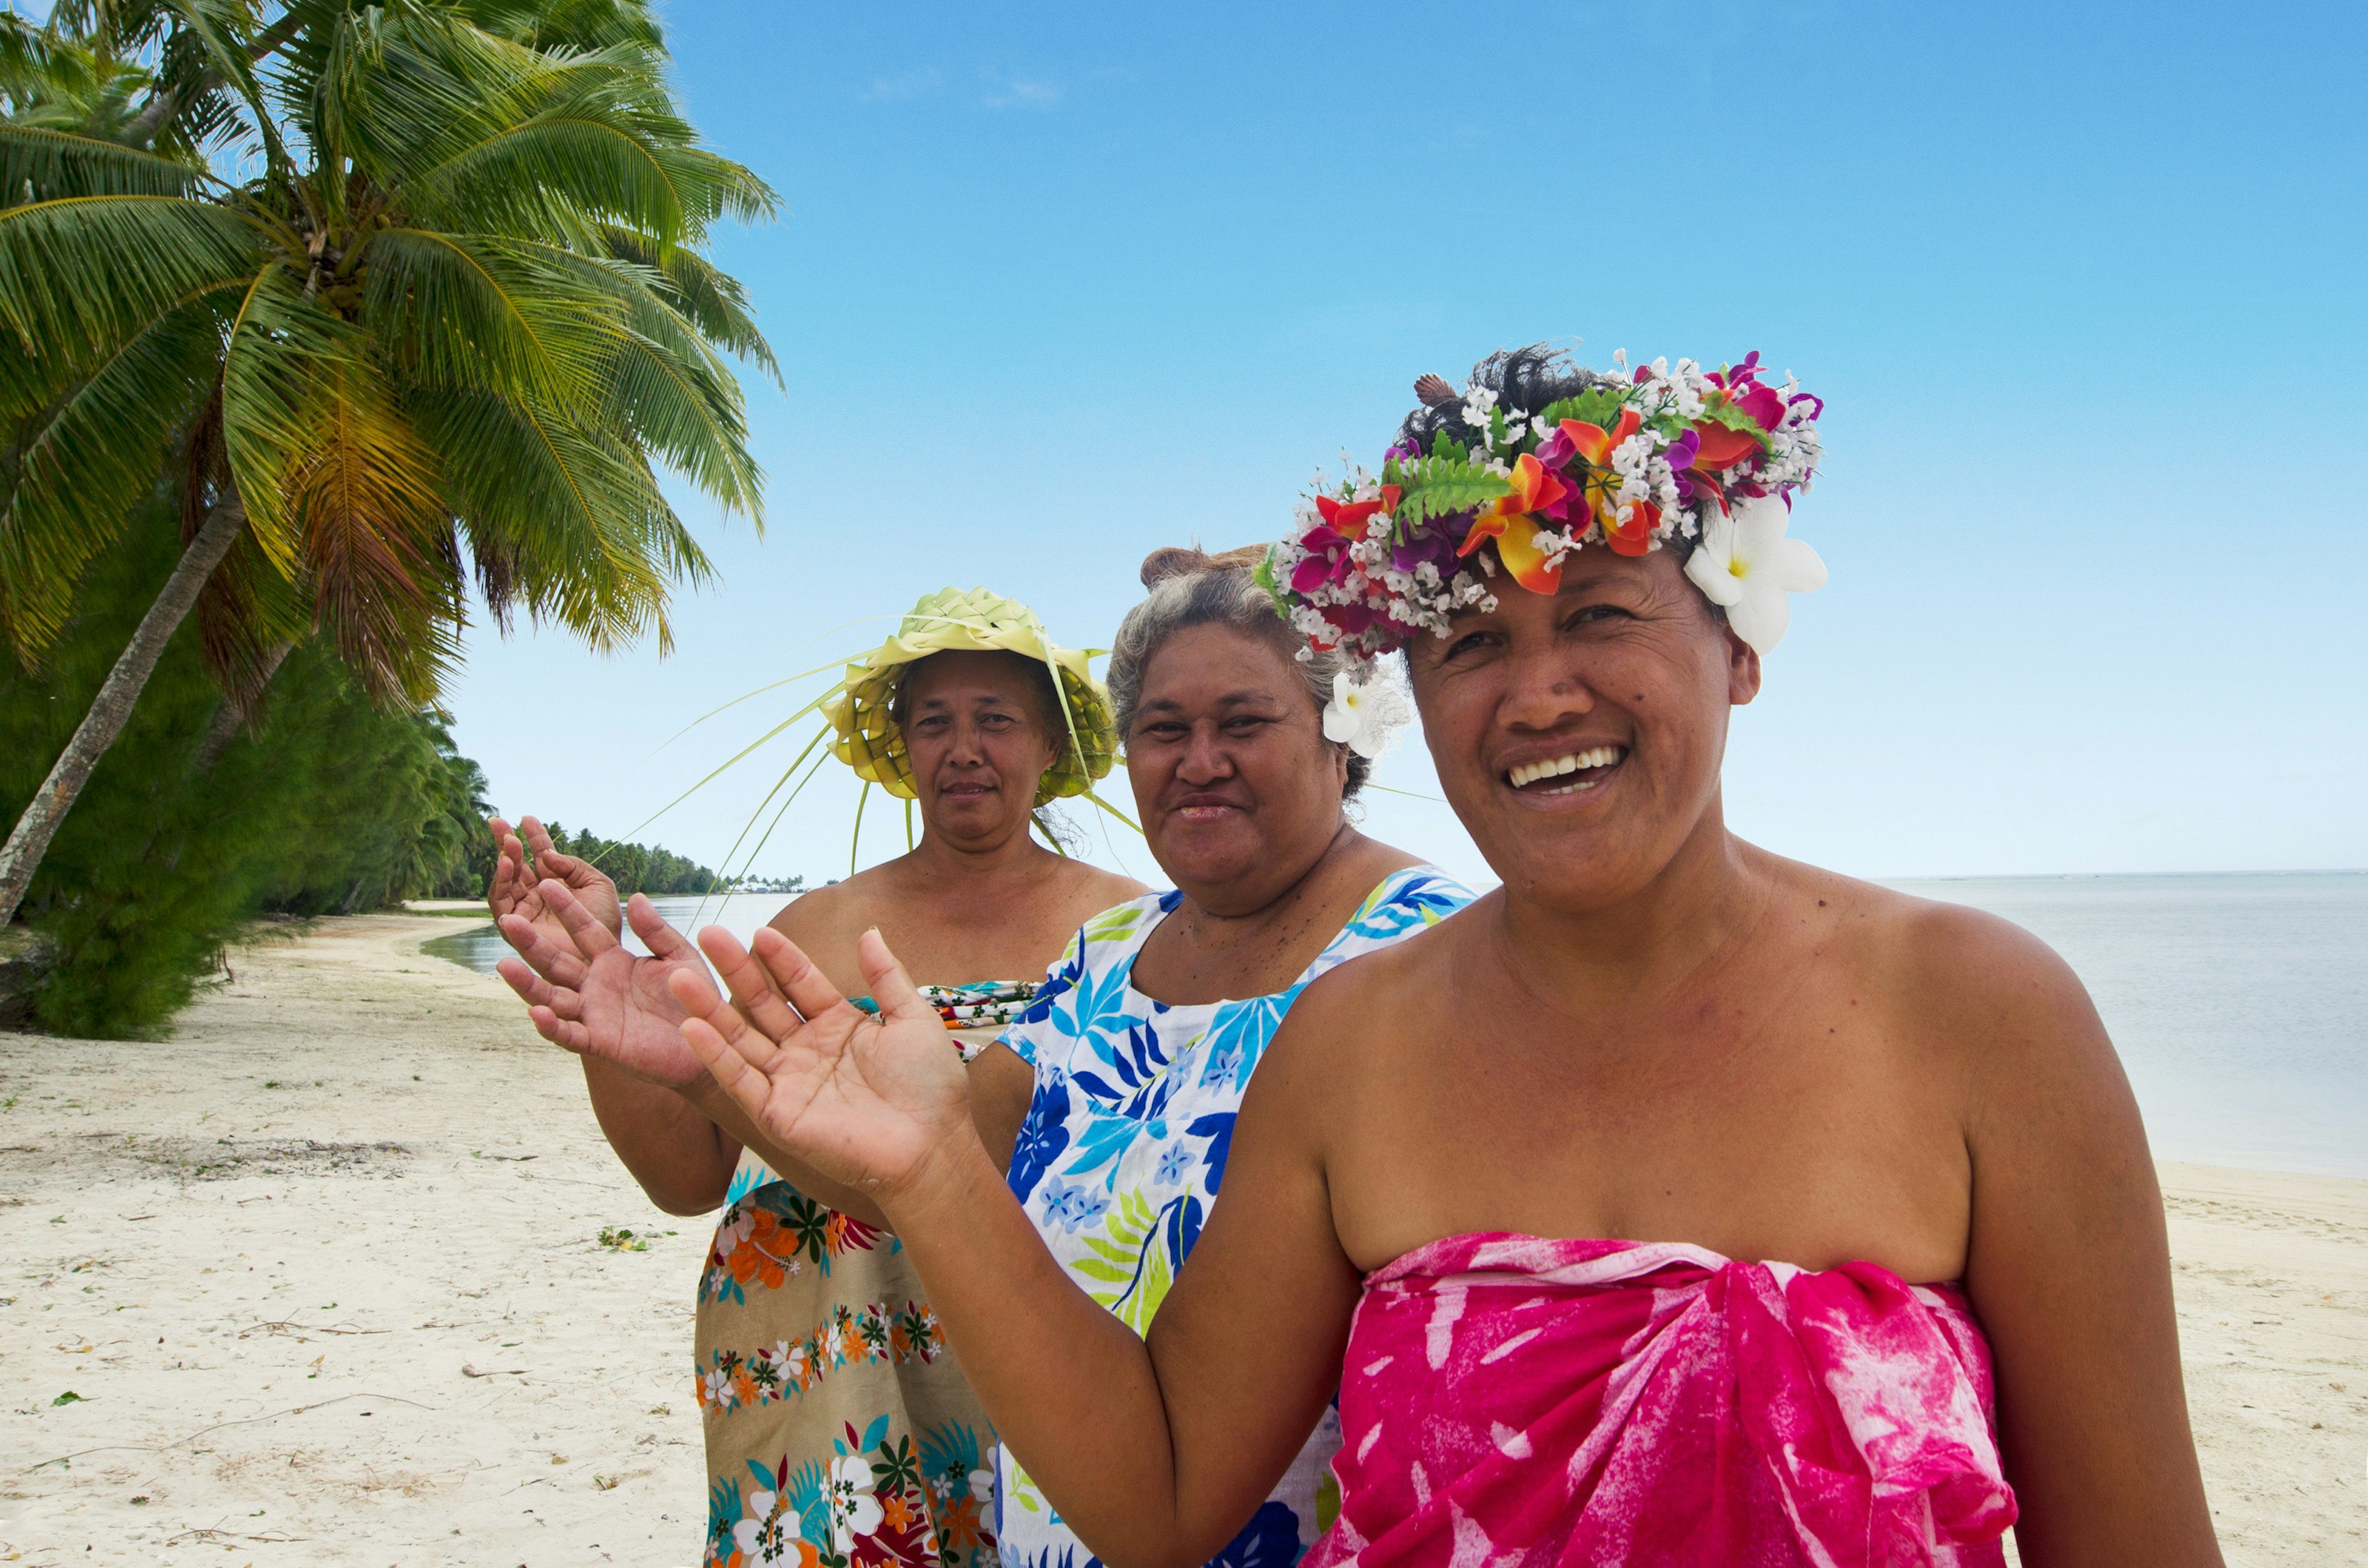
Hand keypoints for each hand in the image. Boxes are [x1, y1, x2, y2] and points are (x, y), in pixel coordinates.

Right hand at [488, 814, 621, 945]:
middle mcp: (537, 896)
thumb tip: (547, 855)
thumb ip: (573, 866)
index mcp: (558, 883)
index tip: (526, 817)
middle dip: (507, 843)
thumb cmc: (605, 923)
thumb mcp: (598, 884)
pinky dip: (500, 883)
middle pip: (517, 865)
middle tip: (499, 822)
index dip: (534, 836)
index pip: (541, 855)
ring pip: (505, 882)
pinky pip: (501, 904)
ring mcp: (525, 912)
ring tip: (508, 843)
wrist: (602, 954)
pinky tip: (506, 865)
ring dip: (504, 860)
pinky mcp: (514, 929)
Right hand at [495, 879, 706, 1089]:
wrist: (711, 1041)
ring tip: (502, 964)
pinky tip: (535, 1013)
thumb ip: (656, 931)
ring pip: (552, 999)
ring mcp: (595, 1014)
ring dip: (527, 984)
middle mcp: (596, 985)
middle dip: (531, 943)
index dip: (567, 908)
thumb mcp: (679, 958)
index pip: (583, 930)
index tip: (548, 881)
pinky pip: (569, 1035)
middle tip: (506, 920)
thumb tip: (636, 897)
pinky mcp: (600, 1043)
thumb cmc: (695, 997)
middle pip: (555, 962)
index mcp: (613, 960)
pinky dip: (551, 1026)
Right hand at [672, 925, 973, 1204]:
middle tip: (710, 935)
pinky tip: (692, 1026)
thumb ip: (887, 976)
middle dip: (736, 971)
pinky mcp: (777, 1115)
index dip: (781, 958)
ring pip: (741, 1038)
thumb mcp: (913, 1019)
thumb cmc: (930, 1087)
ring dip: (710, 1008)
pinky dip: (715, 1055)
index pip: (801, 983)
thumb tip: (868, 931)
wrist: (930, 1146)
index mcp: (839, 1027)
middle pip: (764, 1005)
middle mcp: (807, 1051)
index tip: (759, 931)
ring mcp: (789, 1082)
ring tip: (681, 976)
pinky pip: (740, 1081)